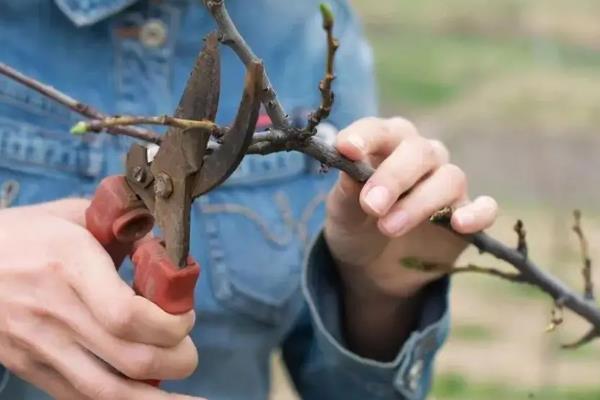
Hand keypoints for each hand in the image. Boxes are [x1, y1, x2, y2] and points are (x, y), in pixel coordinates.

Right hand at [0, 199, 202, 399]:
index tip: (185, 317)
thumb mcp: (75, 215)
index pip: (128, 315)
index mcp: (71, 264)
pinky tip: (143, 394)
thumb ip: (125, 228)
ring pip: (108, 392)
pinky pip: (81, 396)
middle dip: (177, 361)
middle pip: (131, 359)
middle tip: (187, 349)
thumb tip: (168, 250)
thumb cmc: (25, 234)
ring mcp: (40, 344)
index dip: (170, 325)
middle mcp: (56, 310)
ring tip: (187, 398)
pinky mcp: (30, 366)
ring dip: (157, 399)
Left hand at [326, 117, 497, 299]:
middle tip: (372, 205)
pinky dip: (477, 214)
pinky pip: (485, 208)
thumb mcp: (342, 212)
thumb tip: (350, 165)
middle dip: (393, 177)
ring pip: (449, 178)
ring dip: (419, 202)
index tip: (346, 149)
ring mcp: (446, 185)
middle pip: (418, 152)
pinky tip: (460, 224)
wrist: (373, 266)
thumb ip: (347, 191)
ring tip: (388, 227)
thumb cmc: (356, 224)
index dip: (364, 136)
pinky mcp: (467, 215)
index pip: (379, 130)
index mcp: (386, 145)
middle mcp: (421, 157)